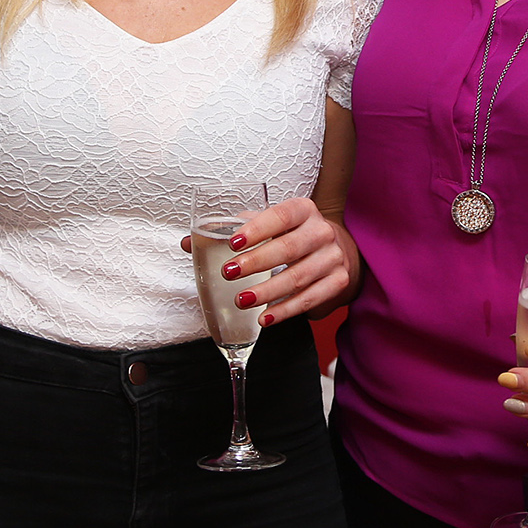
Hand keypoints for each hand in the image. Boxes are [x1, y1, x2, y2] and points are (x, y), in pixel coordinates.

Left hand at [178, 196, 350, 323]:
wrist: (339, 252)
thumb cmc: (293, 236)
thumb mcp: (270, 227)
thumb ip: (233, 232)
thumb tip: (188, 243)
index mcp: (303, 210)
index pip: (281, 215)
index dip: (257, 228)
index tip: (233, 242)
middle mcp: (322, 231)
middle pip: (289, 248)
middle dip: (257, 262)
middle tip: (229, 273)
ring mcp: (333, 258)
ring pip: (299, 277)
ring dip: (268, 291)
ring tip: (242, 300)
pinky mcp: (337, 282)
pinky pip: (310, 299)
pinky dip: (285, 311)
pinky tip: (264, 317)